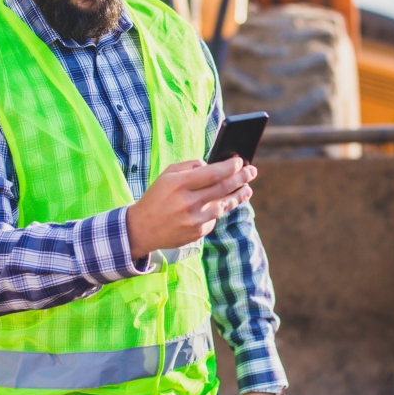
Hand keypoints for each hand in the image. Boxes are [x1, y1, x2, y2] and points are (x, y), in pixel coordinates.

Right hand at [126, 157, 256, 258]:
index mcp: (179, 185)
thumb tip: (212, 165)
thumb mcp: (167, 175)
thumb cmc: (156, 197)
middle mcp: (188, 203)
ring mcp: (194, 220)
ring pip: (223, 205)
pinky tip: (222, 203)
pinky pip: (214, 218)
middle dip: (240, 178)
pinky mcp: (197, 233)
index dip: (230, 167)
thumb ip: (189, 167)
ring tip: (247, 189)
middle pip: (222, 188)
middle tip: (251, 172)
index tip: (240, 161)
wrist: (142, 229)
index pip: (212, 174)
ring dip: (238, 196)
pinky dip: (219, 209)